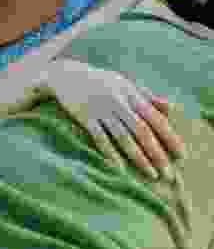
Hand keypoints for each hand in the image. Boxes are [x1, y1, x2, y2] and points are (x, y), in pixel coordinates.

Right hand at [10, 58, 186, 180]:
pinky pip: (99, 137)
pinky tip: (120, 167)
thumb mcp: (123, 83)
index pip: (154, 117)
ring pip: (123, 136)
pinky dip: (110, 152)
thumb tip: (170, 108)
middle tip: (168, 173)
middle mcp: (117, 101)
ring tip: (151, 174)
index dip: (169, 136)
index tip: (180, 154)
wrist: (66, 75)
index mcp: (130, 92)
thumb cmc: (99, 81)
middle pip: (141, 130)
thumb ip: (146, 95)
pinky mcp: (85, 116)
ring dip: (139, 157)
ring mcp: (100, 109)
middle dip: (157, 152)